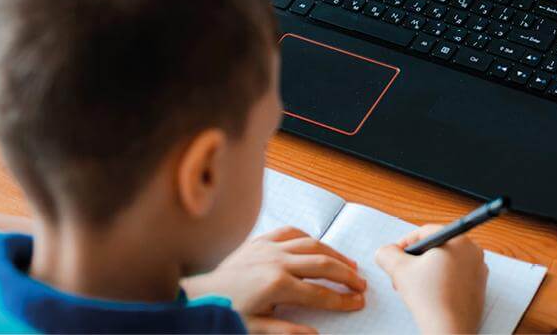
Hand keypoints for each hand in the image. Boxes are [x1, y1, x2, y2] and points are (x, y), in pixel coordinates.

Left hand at [182, 227, 365, 333]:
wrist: (195, 295)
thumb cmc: (224, 312)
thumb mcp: (254, 329)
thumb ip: (287, 332)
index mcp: (277, 285)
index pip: (320, 293)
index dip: (342, 299)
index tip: (358, 302)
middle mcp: (276, 261)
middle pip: (323, 263)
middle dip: (346, 274)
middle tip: (361, 284)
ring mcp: (268, 247)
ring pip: (312, 243)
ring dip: (334, 253)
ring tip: (349, 264)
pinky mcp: (258, 240)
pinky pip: (290, 231)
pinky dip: (308, 236)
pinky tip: (318, 244)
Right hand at [375, 225, 487, 333]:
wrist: (449, 329)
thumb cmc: (429, 297)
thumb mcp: (399, 270)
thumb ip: (387, 254)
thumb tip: (385, 251)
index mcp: (458, 239)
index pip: (425, 232)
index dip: (405, 243)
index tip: (395, 257)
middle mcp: (473, 251)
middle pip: (437, 247)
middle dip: (416, 259)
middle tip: (402, 274)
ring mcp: (479, 270)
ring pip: (446, 262)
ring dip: (427, 271)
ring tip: (414, 287)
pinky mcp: (479, 288)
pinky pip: (456, 277)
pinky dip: (441, 282)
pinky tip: (430, 295)